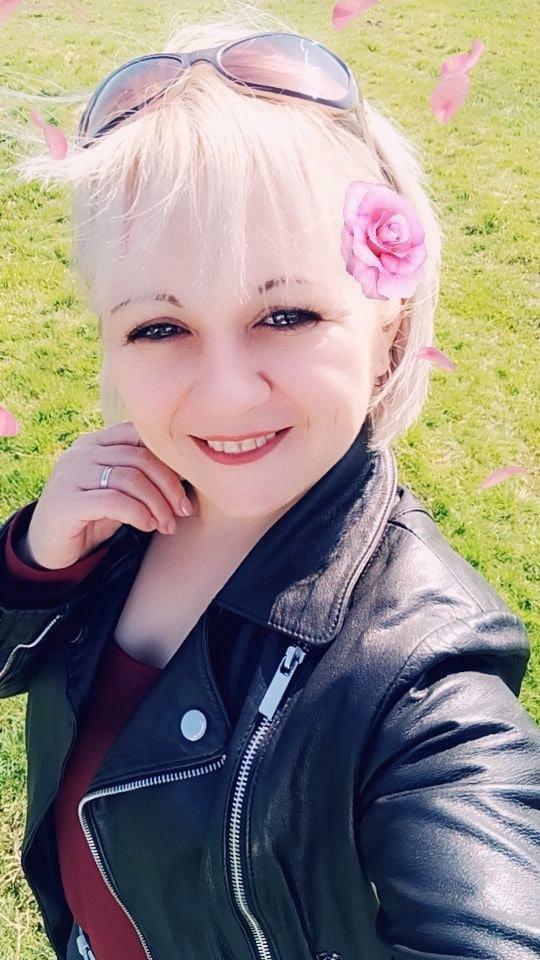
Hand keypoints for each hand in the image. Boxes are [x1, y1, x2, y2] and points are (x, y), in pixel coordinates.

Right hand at [23, 421, 195, 569]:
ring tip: (167, 524)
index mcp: (96, 443)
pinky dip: (138, 513)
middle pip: (141, 457)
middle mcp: (81, 452)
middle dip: (169, 485)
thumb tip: (188, 473)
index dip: (170, 460)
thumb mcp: (120, 492)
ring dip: (157, 504)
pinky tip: (148, 526)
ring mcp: (70, 474)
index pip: (141, 437)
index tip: (189, 486)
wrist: (49, 549)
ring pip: (130, 478)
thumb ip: (142, 476)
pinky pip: (114, 501)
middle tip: (183, 511)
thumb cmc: (92, 518)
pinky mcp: (65, 501)